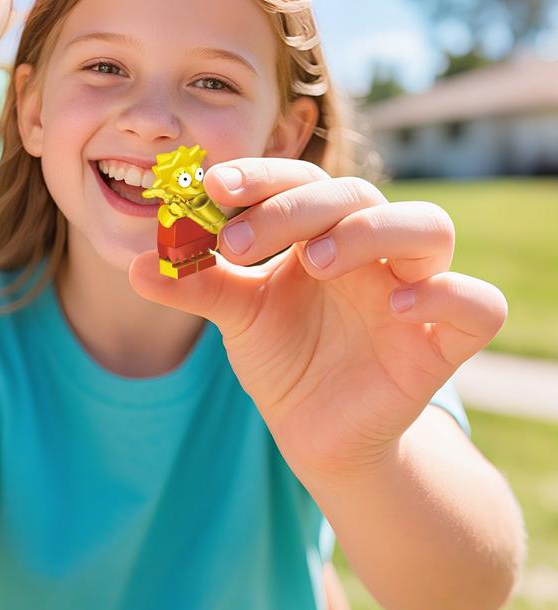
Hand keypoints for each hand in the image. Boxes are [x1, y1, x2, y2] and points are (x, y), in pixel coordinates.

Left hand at [130, 159, 506, 479]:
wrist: (316, 431)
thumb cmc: (283, 357)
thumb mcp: (234, 316)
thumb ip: (194, 284)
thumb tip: (133, 263)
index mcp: (323, 232)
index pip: (301, 182)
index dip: (261, 177)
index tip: (210, 186)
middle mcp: (372, 250)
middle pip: (356, 196)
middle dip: (295, 209)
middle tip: (237, 243)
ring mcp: (414, 291)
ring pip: (428, 228)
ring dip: (368, 233)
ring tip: (310, 264)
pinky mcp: (443, 342)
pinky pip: (477, 304)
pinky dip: (446, 296)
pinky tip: (396, 308)